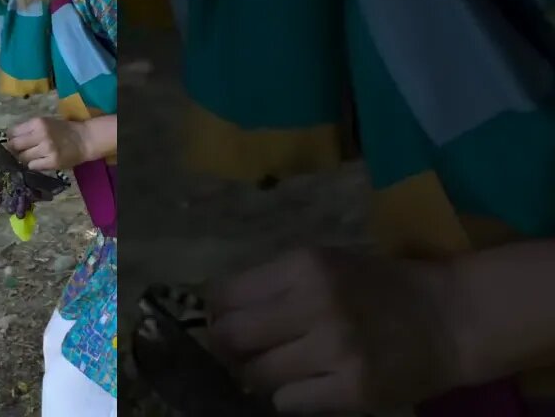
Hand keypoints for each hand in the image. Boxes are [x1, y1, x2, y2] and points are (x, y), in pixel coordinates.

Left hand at [7, 116, 90, 170]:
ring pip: (23, 157)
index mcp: (38, 123)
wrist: (84, 139)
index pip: (13, 132)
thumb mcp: (46, 123)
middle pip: (15, 145)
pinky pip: (33, 166)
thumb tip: (9, 138)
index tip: (14, 141)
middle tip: (20, 151)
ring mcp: (47, 149)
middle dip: (14, 150)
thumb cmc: (63, 130)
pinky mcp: (52, 162)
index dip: (11, 138)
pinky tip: (40, 161)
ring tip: (33, 156)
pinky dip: (34, 165)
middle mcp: (41, 135)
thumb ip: (28, 129)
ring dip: (25, 158)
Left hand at [206, 247, 463, 412]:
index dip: (218, 313)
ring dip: (259, 375)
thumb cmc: (381, 287)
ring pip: (257, 374)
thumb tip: (216, 312)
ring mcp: (336, 350)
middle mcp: (317, 304)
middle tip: (243, 350)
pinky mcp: (354, 390)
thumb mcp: (325, 266)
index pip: (226, 295)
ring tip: (282, 366)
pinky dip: (290, 397)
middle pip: (231, 337)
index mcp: (306, 266)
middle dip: (228, 347)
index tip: (227, 320)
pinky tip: (310, 384)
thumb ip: (274, 284)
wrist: (453, 318)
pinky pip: (288, 402)